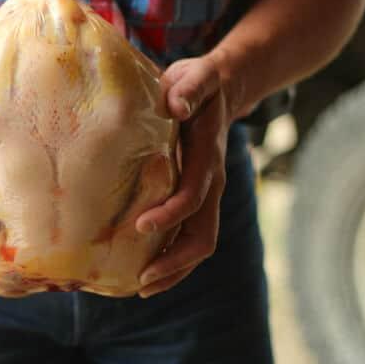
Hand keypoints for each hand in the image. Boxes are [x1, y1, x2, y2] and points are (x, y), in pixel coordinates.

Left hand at [135, 54, 229, 297]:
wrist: (224, 87)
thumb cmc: (199, 82)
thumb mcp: (195, 76)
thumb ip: (190, 87)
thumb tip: (177, 104)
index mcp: (209, 156)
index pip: (194, 195)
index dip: (171, 214)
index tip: (141, 227)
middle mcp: (213, 182)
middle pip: (203, 235)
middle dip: (175, 262)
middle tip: (140, 281)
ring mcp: (208, 193)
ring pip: (200, 242)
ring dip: (174, 269)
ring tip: (141, 287)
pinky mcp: (199, 196)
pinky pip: (191, 235)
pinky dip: (173, 258)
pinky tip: (146, 267)